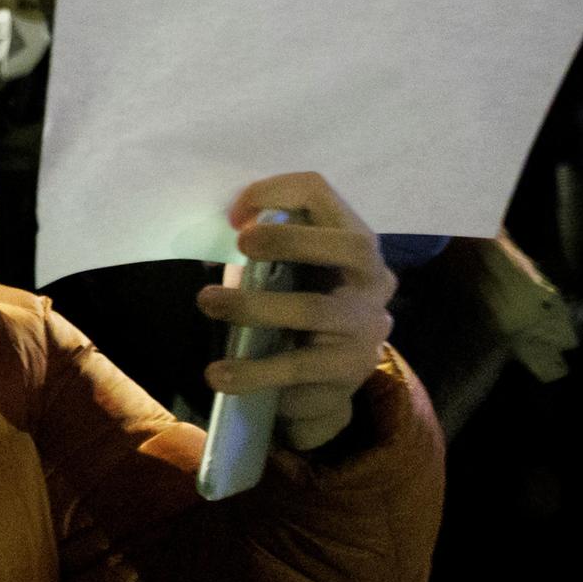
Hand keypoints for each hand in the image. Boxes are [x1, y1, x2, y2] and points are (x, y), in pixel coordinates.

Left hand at [194, 173, 397, 451]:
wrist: (316, 389)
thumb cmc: (291, 313)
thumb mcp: (282, 273)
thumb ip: (266, 250)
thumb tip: (232, 226)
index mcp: (353, 242)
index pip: (322, 195)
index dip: (276, 192)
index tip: (233, 217)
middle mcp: (374, 279)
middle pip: (350, 245)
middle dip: (290, 239)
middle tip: (239, 245)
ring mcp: (369, 327)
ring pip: (315, 309)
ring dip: (253, 304)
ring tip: (208, 302)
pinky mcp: (351, 371)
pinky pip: (298, 367)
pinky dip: (252, 370)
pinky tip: (218, 374)